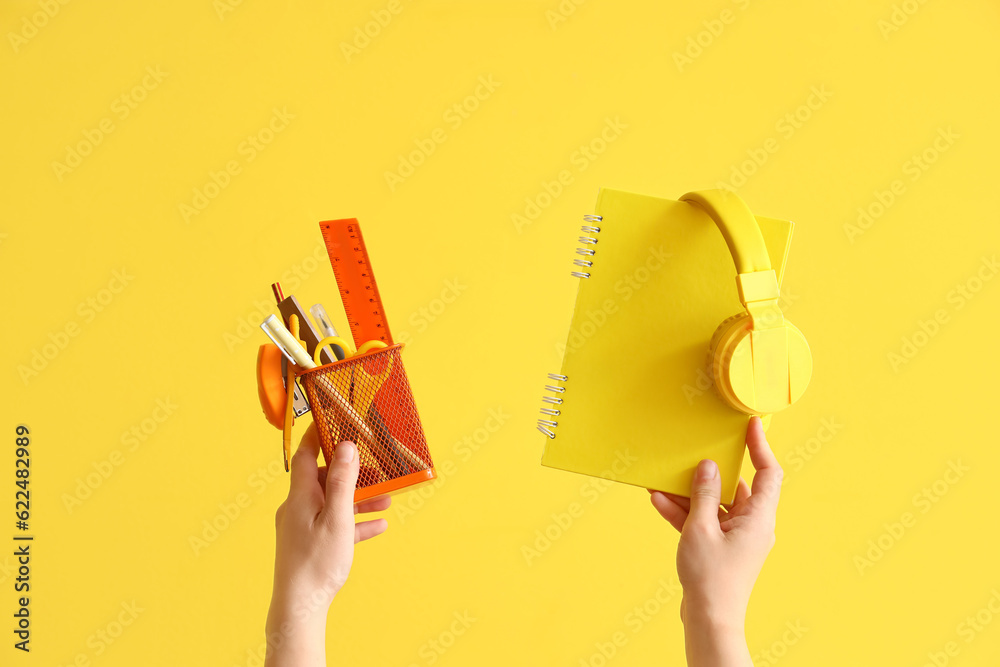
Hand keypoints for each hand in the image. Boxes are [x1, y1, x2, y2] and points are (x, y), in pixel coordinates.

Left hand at [264, 423, 390, 666]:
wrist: (300, 607)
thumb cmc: (317, 563)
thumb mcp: (337, 517)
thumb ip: (344, 481)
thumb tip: (347, 447)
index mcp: (300, 496)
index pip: (307, 455)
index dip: (320, 436)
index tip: (335, 421)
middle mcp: (297, 507)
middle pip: (324, 479)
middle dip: (351, 472)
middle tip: (375, 465)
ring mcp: (302, 526)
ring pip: (332, 502)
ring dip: (358, 498)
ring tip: (386, 498)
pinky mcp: (309, 544)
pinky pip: (334, 525)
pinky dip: (354, 522)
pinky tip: (377, 525)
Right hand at [649, 416, 782, 666]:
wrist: (709, 620)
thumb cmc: (711, 579)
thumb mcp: (701, 529)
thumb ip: (704, 494)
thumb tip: (708, 467)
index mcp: (759, 519)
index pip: (769, 473)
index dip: (762, 447)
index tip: (753, 426)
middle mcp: (753, 526)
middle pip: (738, 487)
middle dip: (711, 472)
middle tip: (697, 451)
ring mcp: (737, 538)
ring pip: (716, 505)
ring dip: (690, 494)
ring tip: (664, 480)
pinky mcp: (721, 548)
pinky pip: (704, 521)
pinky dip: (685, 512)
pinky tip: (660, 501)